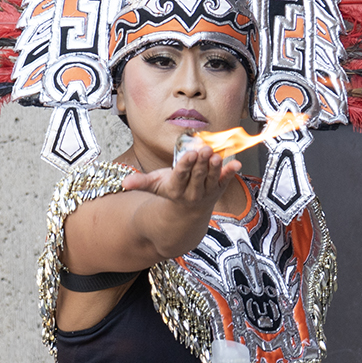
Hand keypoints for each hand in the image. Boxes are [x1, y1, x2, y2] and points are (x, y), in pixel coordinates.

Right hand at [119, 144, 240, 210]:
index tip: (189, 154)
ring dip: (215, 167)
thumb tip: (123, 183)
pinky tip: (237, 164)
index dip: (185, 165)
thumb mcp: (155, 187)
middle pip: (197, 176)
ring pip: (211, 178)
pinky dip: (231, 172)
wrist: (188, 213)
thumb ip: (141, 183)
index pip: (180, 176)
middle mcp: (192, 192)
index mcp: (176, 189)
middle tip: (204, 149)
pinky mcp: (218, 188)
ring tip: (217, 155)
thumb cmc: (171, 192)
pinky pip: (226, 180)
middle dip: (201, 163)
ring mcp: (207, 191)